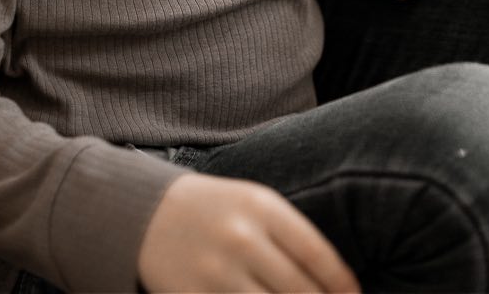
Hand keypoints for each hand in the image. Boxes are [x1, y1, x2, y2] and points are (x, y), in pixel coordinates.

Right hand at [137, 170, 359, 292]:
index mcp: (261, 207)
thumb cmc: (216, 210)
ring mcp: (217, 274)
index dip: (342, 286)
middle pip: (300, 292)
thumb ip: (292, 238)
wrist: (146, 214)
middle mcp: (241, 239)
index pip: (317, 255)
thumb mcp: (255, 204)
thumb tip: (335, 285)